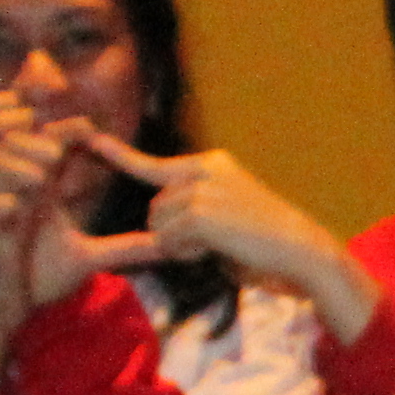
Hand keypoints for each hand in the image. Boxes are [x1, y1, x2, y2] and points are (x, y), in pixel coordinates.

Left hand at [97, 140, 348, 300]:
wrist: (302, 249)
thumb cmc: (269, 241)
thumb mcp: (230, 210)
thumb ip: (196, 208)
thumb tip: (159, 229)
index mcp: (212, 163)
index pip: (154, 163)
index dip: (119, 156)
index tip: (92, 142)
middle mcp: (205, 169)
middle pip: (156, 205)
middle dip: (172, 231)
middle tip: (210, 243)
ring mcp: (202, 189)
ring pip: (160, 223)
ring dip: (179, 244)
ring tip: (218, 246)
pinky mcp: (200, 212)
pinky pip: (169, 239)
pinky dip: (186, 252)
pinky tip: (215, 251)